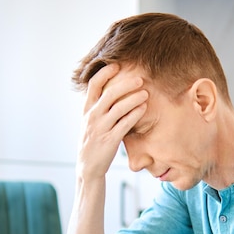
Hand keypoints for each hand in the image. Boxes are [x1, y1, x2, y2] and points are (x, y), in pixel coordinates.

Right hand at [77, 64, 148, 181]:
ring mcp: (101, 128)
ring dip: (134, 98)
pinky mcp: (110, 140)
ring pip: (119, 107)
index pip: (94, 85)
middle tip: (140, 79)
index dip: (105, 73)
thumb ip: (97, 108)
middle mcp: (92, 117)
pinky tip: (143, 108)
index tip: (117, 65)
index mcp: (87, 110)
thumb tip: (110, 92)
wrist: (88, 167)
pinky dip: (135, 114)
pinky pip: (125, 123)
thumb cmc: (92, 143)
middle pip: (110, 93)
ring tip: (146, 93)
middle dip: (126, 84)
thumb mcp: (89, 123)